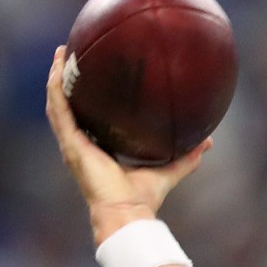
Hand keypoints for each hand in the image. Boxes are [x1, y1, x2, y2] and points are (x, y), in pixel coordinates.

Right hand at [45, 46, 210, 241]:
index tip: (94, 77)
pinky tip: (59, 68)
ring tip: (61, 52)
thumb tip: (209, 141)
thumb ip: (187, 157)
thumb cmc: (142, 200)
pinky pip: (59, 109)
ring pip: (58, 103)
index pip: (90, 119)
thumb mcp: (168, 171)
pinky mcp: (70, 144)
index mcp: (98, 150)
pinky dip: (56, 88)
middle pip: (69, 106)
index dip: (89, 99)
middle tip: (71, 55)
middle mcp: (81, 145)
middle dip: (69, 81)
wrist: (126, 214)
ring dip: (58, 77)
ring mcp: (72, 144)